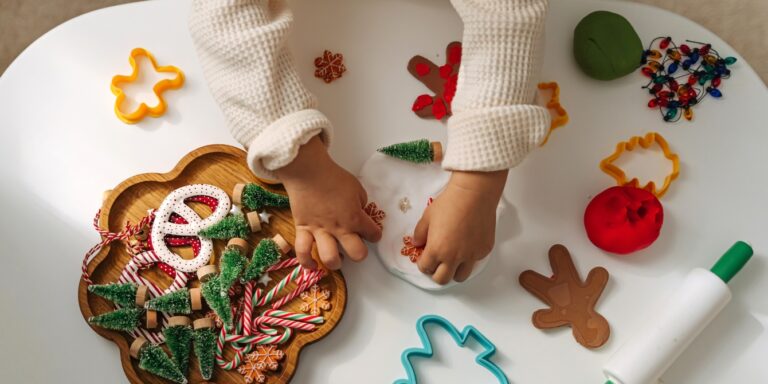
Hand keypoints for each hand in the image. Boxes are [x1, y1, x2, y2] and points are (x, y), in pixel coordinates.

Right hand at [276, 136, 381, 269]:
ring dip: (336, 262)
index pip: (373, 234)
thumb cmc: (334, 177)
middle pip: (356, 253)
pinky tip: (312, 265)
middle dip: (360, 253)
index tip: (372, 233)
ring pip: (330, 258)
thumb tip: (358, 212)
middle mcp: (339, 229)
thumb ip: (360, 204)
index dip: (375, 234)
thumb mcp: (356, 188)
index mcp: (355, 217)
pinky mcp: (302, 229)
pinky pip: (302, 251)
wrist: (308, 171)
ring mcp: (320, 231)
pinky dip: (306, 261)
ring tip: (337, 259)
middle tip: (355, 247)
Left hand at [413, 170, 506, 283]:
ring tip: (453, 259)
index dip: (423, 264)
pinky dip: (469, 258)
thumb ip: (419, 233)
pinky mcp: (484, 250)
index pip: (426, 268)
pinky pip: (475, 261)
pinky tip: (467, 244)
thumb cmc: (449, 203)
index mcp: (436, 250)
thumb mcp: (427, 217)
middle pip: (442, 280)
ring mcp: (471, 255)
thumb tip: (418, 243)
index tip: (425, 258)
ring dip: (454, 271)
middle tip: (437, 264)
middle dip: (436, 273)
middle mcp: (454, 257)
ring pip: (461, 276)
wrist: (473, 195)